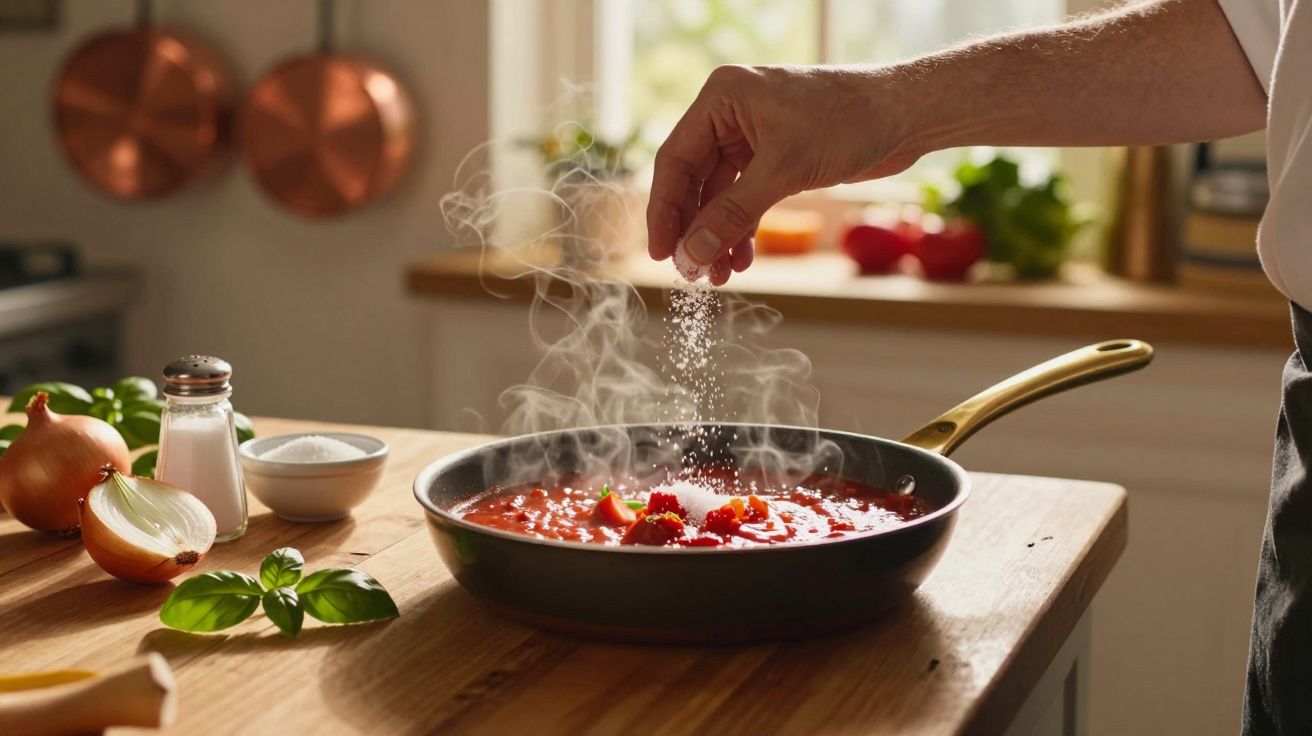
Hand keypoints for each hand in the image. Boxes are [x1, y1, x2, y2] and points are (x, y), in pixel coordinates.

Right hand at [646, 64, 922, 283]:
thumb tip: (692, 255)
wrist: (906, 114)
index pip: (675, 159)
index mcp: (721, 98)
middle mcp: (730, 114)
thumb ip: (732, 214)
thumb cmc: (848, 121)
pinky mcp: (775, 157)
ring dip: (718, 237)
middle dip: (695, 230)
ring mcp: (752, 136)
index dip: (665, 211)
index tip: (662, 254)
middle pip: (694, 181)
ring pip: (719, 196)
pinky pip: (744, 199)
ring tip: (718, 276)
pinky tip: (741, 260)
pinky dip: (742, 230)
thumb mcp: (783, 170)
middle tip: (692, 273)